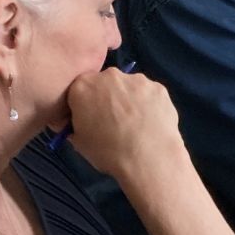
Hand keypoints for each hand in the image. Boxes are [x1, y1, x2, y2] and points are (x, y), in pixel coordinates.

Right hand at [66, 67, 187, 179]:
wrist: (148, 158)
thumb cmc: (107, 151)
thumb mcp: (78, 140)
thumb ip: (76, 122)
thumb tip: (78, 120)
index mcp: (83, 86)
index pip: (79, 89)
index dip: (85, 103)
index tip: (90, 116)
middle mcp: (110, 76)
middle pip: (105, 83)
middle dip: (107, 97)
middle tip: (114, 120)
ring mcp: (137, 80)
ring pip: (129, 86)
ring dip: (129, 99)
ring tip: (135, 123)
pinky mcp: (158, 87)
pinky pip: (149, 93)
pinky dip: (148, 104)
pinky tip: (150, 121)